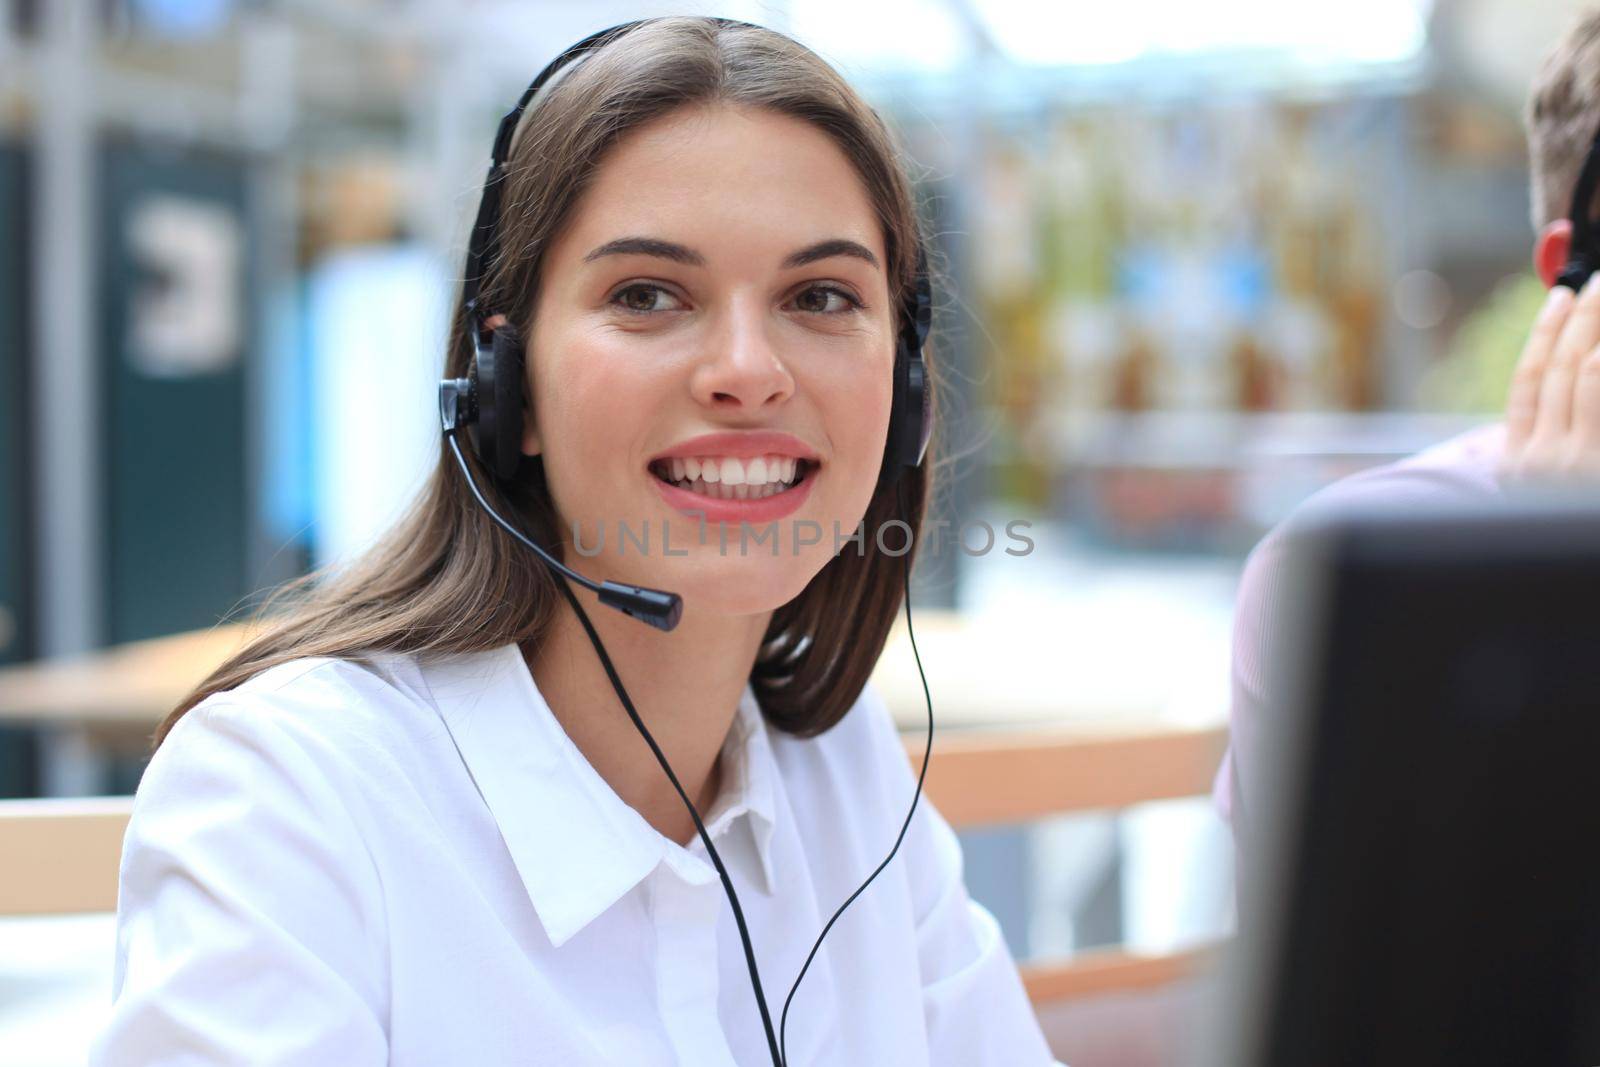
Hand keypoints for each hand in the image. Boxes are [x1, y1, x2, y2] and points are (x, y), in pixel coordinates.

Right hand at [1501, 278, 1599, 481]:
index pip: (1525, 382)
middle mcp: (1536, 459)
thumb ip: (1553, 440)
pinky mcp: (1595, 459)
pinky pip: (1598, 385)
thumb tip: (1578, 370)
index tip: (1562, 297)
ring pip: (1585, 371)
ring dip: (1599, 325)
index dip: (1544, 333)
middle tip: (1599, 282)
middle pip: (1557, 369)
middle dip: (1581, 318)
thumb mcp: (1554, 486)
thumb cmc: (1588, 531)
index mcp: (1514, 464)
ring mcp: (1568, 462)